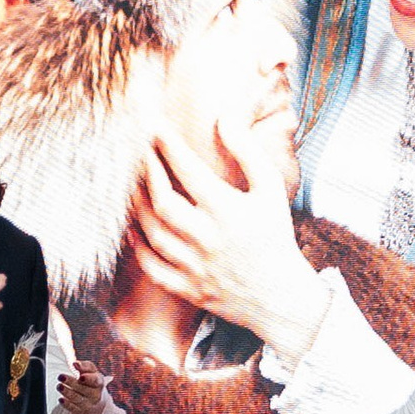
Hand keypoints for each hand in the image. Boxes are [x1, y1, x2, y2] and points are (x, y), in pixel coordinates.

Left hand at [56, 362, 107, 413]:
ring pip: (77, 398)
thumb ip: (84, 366)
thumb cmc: (90, 383)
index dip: (88, 378)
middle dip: (72, 382)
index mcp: (99, 382)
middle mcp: (95, 394)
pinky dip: (67, 404)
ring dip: (67, 392)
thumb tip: (75, 363)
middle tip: (61, 376)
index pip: (95, 380)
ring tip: (59, 386)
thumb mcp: (91, 373)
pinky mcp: (81, 411)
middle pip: (84, 389)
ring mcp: (89, 404)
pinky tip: (61, 399)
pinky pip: (73, 408)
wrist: (95, 403)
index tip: (79, 375)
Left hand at [128, 121, 325, 358]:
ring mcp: (198, 267)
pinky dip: (139, 247)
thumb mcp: (271, 189)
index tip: (155, 127)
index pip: (190, 172)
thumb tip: (223, 117)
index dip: (169, 146)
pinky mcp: (189, 290)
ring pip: (154, 233)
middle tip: (138, 152)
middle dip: (147, 172)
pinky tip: (133, 227)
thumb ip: (247, 151)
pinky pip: (154, 268)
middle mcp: (210, 240)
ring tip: (132, 183)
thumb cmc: (275, 236)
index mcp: (231, 212)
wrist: (282, 296)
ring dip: (138, 205)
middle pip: (164, 202)